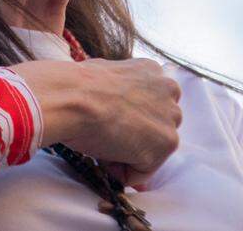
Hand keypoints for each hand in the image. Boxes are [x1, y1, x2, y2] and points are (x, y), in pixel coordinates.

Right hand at [10, 57, 181, 186]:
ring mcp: (171, 117)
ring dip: (126, 155)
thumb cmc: (75, 88)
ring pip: (149, 150)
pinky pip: (142, 171)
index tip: (105, 123)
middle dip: (130, 138)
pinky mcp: (167, 142)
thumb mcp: (101, 77)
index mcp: (152, 71)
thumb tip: (111, 109)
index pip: (147, 106)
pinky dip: (122, 172)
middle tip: (102, 135)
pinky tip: (105, 155)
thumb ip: (118, 92)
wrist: (72, 99)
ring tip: (101, 142)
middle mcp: (169, 89)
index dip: (124, 120)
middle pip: (153, 127)